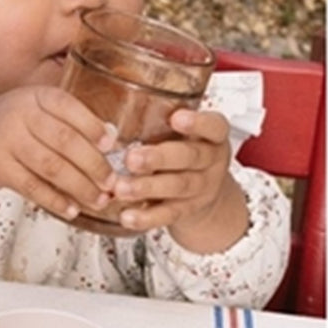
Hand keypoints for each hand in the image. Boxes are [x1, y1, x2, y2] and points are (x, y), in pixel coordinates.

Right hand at [0, 86, 118, 219]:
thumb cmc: (4, 127)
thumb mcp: (31, 110)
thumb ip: (64, 121)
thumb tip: (110, 141)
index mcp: (34, 97)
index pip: (68, 107)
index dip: (93, 126)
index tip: (112, 144)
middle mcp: (19, 115)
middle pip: (64, 140)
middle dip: (93, 164)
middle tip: (112, 181)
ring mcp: (6, 141)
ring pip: (52, 166)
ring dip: (80, 186)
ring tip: (98, 199)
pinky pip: (33, 187)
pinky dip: (55, 201)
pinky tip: (72, 209)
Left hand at [106, 108, 249, 251]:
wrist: (204, 194)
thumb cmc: (184, 151)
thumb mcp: (184, 133)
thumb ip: (160, 123)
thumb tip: (114, 110)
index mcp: (212, 136)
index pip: (213, 126)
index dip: (197, 123)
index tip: (176, 117)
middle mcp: (210, 161)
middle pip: (190, 157)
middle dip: (159, 158)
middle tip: (131, 158)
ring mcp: (201, 188)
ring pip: (177, 186)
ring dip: (147, 188)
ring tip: (121, 188)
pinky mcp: (186, 211)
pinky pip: (168, 215)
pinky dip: (146, 217)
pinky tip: (127, 216)